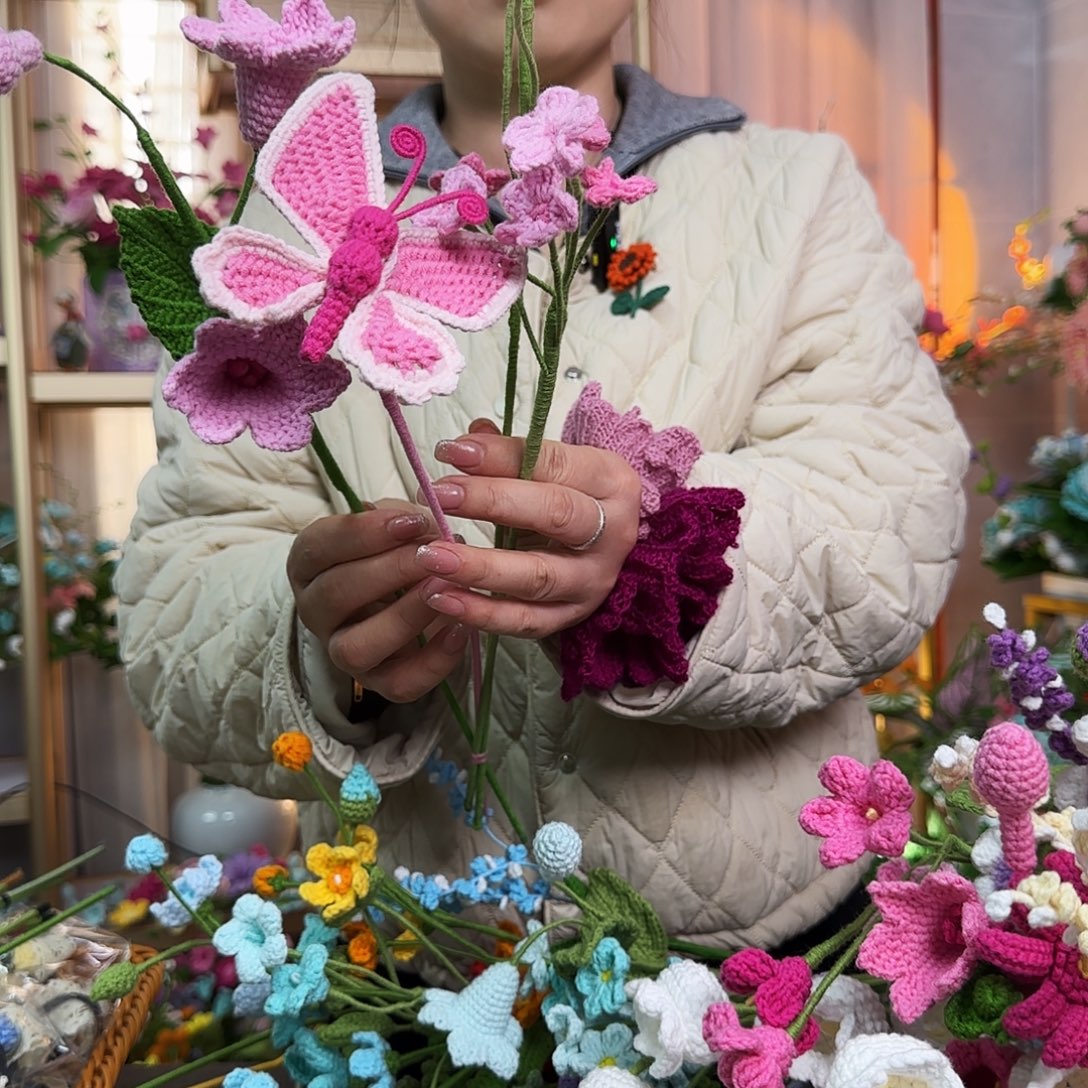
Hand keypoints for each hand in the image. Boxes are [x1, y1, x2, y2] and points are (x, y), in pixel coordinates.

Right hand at [287, 504, 470, 702]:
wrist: (404, 602)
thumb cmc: (394, 553)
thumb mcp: (393, 527)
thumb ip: (403, 522)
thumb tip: (428, 524)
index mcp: (310, 564)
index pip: (319, 546)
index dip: (365, 532)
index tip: (411, 521)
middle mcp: (316, 611)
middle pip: (336, 594)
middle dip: (389, 571)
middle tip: (433, 555)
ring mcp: (342, 651)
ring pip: (356, 647)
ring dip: (403, 618)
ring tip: (443, 590)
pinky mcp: (377, 683)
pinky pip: (398, 685)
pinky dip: (432, 661)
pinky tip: (462, 630)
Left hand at [414, 419, 641, 636]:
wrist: (602, 548)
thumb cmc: (568, 496)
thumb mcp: (552, 468)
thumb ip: (509, 454)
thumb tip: (464, 441)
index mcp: (611, 482)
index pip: (555, 464)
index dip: (502, 457)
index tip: (451, 450)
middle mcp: (612, 533)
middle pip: (555, 515)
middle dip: (492, 503)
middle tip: (438, 495)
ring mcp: (593, 581)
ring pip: (537, 576)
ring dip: (479, 568)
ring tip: (430, 556)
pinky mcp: (572, 617)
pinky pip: (525, 621)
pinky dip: (481, 614)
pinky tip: (441, 597)